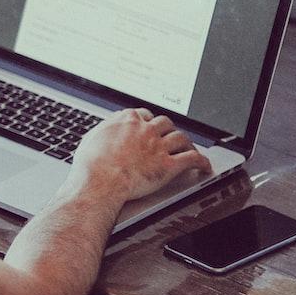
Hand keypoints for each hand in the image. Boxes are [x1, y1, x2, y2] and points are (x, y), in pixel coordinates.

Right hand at [69, 108, 212, 202]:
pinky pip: (192, 159)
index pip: (143, 114)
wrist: (100, 180)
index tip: (148, 125)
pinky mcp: (169, 165)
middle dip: (168, 129)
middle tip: (168, 136)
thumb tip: (108, 128)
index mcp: (126, 120)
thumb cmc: (91, 163)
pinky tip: (204, 165)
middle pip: (165, 122)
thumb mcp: (92, 137)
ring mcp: (159, 147)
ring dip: (186, 142)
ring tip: (188, 147)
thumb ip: (105, 129)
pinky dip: (201, 162)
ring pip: (181, 137)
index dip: (147, 120)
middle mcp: (145, 130)